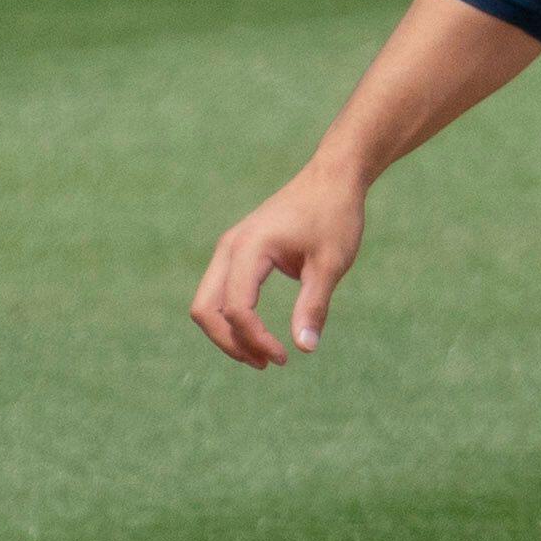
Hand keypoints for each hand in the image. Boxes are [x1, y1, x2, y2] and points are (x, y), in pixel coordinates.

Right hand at [190, 164, 368, 368]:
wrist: (332, 177)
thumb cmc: (335, 216)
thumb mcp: (331, 263)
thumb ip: (314, 306)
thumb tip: (304, 349)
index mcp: (250, 248)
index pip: (238, 308)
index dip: (256, 340)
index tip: (284, 357)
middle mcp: (230, 247)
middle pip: (205, 309)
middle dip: (230, 343)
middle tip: (266, 363)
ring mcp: (230, 248)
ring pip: (207, 302)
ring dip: (228, 333)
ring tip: (264, 356)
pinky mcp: (237, 252)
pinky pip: (220, 292)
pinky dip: (232, 317)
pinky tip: (259, 334)